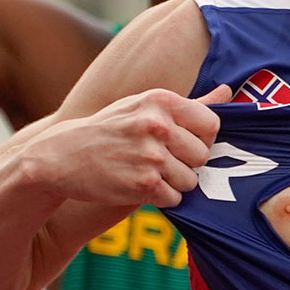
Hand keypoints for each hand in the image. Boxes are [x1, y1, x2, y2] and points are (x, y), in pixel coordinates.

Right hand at [27, 85, 231, 207]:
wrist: (60, 156)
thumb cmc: (109, 129)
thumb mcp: (143, 106)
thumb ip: (190, 104)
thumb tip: (228, 91)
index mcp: (161, 100)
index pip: (212, 124)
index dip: (201, 138)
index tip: (182, 143)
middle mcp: (159, 125)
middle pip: (203, 155)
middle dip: (187, 164)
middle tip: (160, 161)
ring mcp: (151, 155)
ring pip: (191, 180)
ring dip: (174, 184)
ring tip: (147, 173)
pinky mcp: (143, 184)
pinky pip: (175, 198)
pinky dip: (162, 198)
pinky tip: (140, 186)